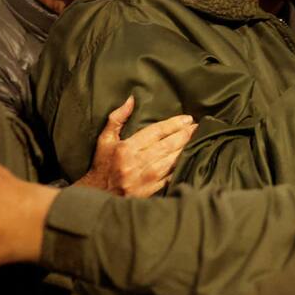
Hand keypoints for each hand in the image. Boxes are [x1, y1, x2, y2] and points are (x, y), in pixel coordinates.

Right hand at [74, 96, 195, 197]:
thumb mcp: (104, 139)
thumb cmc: (102, 164)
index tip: (188, 119)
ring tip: (197, 140)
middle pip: (167, 146)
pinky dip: (180, 168)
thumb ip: (117, 118)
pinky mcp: (149, 192)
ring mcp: (144, 179)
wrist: (96, 195)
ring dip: (185, 149)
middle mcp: (136, 163)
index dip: (174, 124)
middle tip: (198, 127)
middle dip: (185, 135)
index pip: (155, 132)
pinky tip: (189, 159)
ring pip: (171, 161)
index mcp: (127, 148)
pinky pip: (169, 178)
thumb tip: (131, 99)